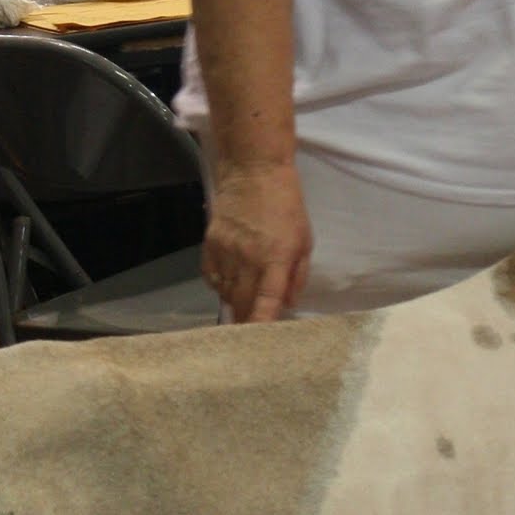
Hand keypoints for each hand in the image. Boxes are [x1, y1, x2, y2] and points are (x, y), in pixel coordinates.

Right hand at [202, 162, 311, 322]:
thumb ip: (297, 276)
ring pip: (227, 293)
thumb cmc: (286, 206)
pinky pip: (212, 278)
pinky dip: (220, 287)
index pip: (266, 302)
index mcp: (275, 259)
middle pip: (242, 303)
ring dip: (236, 305)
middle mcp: (248, 259)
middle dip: (247, 322)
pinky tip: (229, 286)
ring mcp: (226, 252)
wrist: (253, 171)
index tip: (258, 343)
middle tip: (251, 333)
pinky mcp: (210, 244)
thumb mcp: (304, 241)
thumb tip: (288, 305)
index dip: (261, 325)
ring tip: (243, 308)